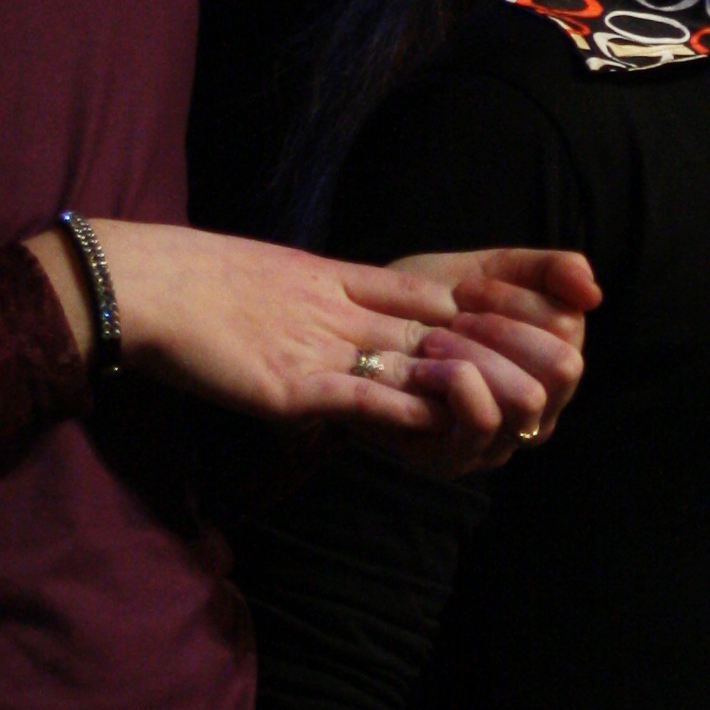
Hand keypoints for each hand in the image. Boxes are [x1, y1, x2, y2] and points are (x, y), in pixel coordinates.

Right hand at [25, 220, 573, 449]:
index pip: (430, 293)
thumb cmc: (190, 291)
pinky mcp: (291, 385)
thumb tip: (339, 316)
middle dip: (508, 347)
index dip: (489, 308)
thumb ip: (313, 301)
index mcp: (336, 284)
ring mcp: (319, 347)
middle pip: (443, 327)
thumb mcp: (270, 288)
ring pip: (415, 363)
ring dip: (477, 384)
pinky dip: (407, 410)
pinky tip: (450, 425)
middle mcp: (340, 311)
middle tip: (571, 362)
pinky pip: (361, 398)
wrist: (138, 285)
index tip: (546, 315)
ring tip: (535, 402)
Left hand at [372, 245, 599, 477]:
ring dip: (475, 354)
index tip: (467, 290)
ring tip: (432, 341)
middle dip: (501, 328)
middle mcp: (538, 414)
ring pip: (526, 396)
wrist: (355, 334)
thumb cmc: (427, 304)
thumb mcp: (492, 273)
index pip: (570, 329)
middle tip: (453, 316)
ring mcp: (499, 444)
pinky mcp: (455, 461)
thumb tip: (593, 294)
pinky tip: (421, 366)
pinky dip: (455, 380)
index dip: (517, 299)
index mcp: (553, 368)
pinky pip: (482, 420)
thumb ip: (549, 271)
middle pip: (562, 367)